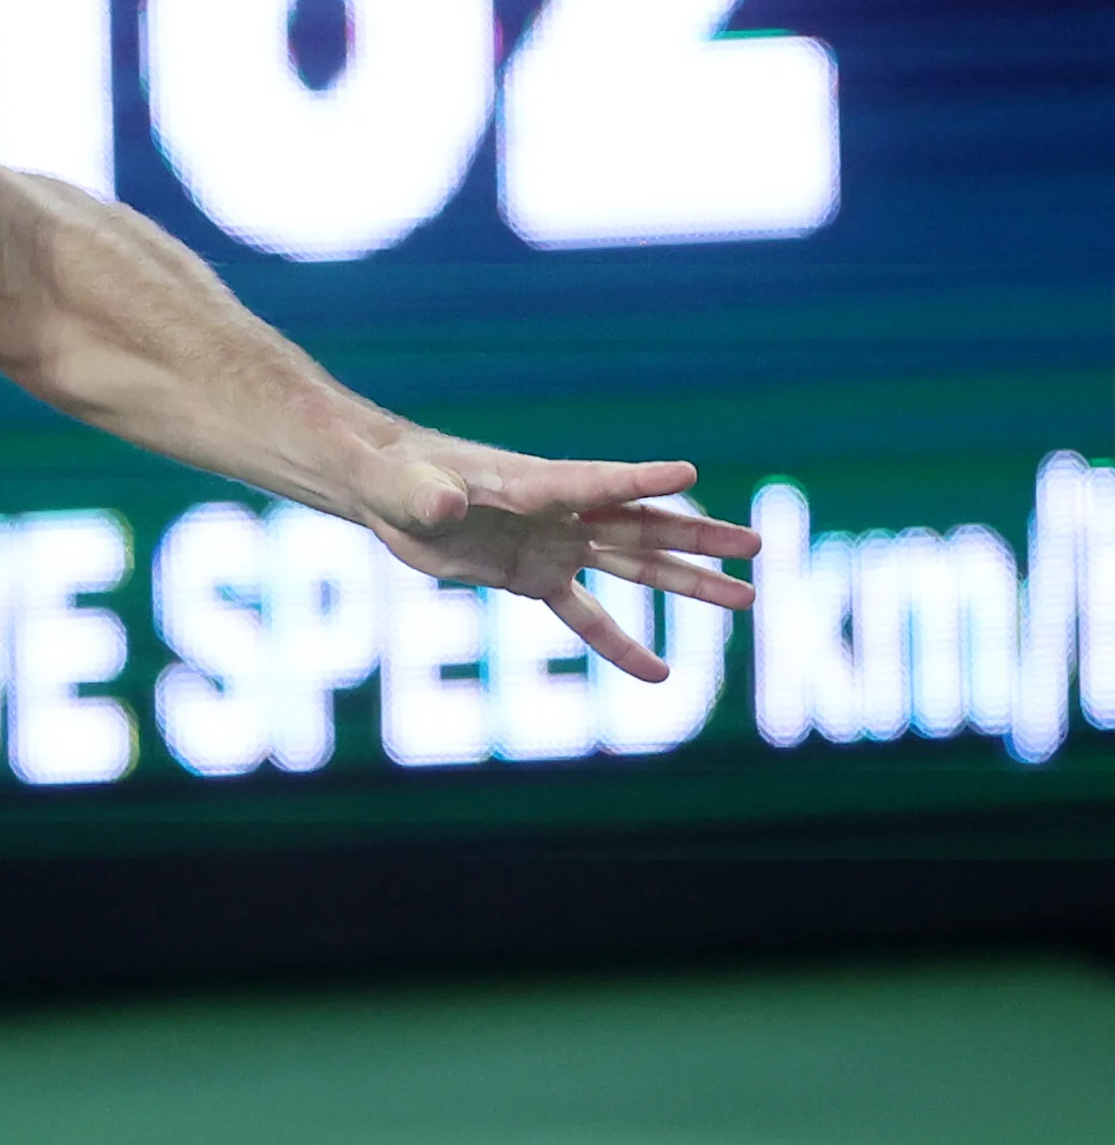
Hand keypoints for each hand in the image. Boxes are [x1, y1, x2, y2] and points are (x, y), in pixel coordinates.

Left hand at [354, 442, 758, 681]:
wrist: (389, 493)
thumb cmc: (396, 478)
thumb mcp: (405, 488)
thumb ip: (425, 496)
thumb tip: (441, 505)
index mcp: (532, 484)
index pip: (594, 482)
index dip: (637, 478)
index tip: (686, 470)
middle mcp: (557, 515)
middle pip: (639, 524)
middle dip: (696, 536)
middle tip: (755, 545)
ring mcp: (553, 546)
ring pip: (634, 566)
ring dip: (687, 582)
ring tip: (746, 598)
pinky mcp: (535, 576)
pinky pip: (586, 615)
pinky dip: (620, 644)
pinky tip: (660, 673)